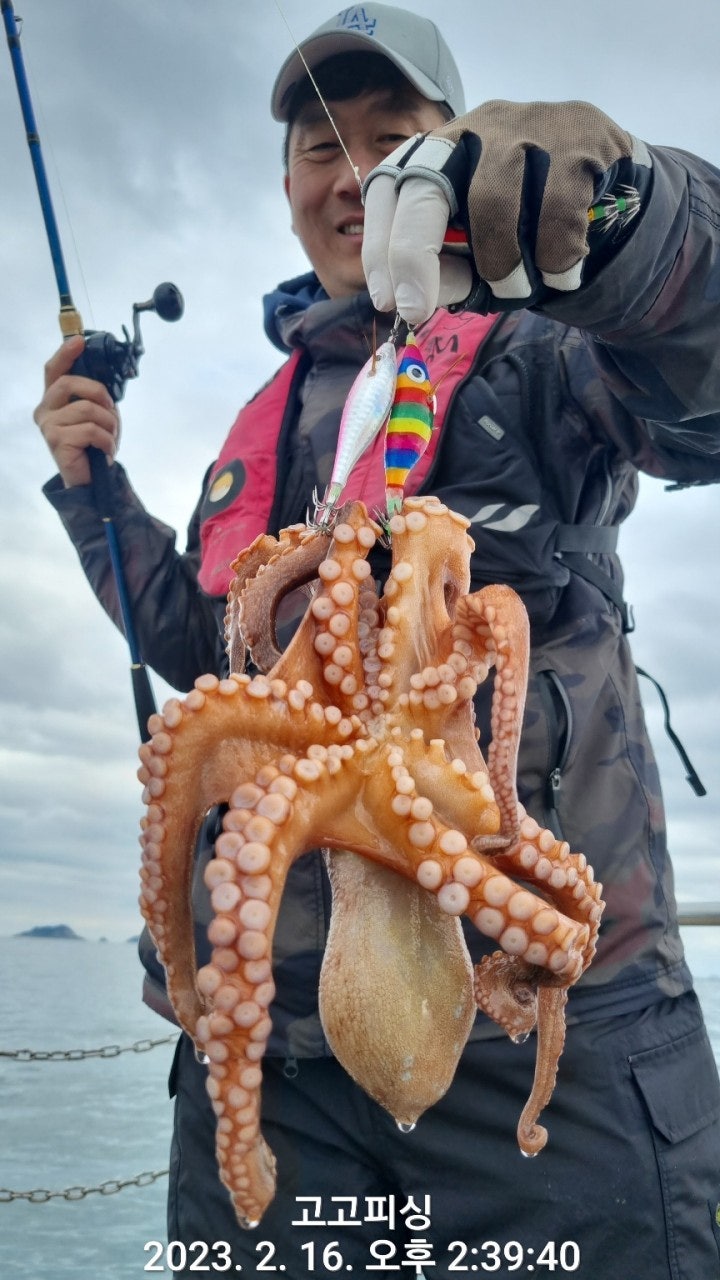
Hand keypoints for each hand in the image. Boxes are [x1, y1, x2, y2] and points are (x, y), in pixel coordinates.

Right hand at [34, 335, 120, 486]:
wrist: (89, 480)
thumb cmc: (93, 445)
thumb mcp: (96, 415)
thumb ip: (94, 396)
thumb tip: (106, 380)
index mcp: (53, 400)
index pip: (54, 371)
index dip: (65, 354)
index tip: (80, 341)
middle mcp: (45, 410)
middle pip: (69, 383)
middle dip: (98, 392)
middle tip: (112, 409)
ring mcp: (48, 425)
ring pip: (86, 409)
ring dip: (109, 423)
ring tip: (110, 438)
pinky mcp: (56, 440)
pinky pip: (91, 430)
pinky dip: (107, 440)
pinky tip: (107, 450)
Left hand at [362, 100, 651, 324]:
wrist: (605, 177)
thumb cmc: (527, 219)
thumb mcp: (479, 249)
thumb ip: (448, 273)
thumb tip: (416, 303)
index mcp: (435, 154)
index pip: (387, 190)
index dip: (379, 246)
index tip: (387, 300)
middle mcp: (471, 132)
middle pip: (425, 186)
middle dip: (413, 255)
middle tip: (416, 310)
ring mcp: (523, 127)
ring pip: (494, 202)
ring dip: (503, 264)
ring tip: (519, 289)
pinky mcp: (574, 137)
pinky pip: (557, 209)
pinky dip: (558, 257)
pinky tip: (564, 273)